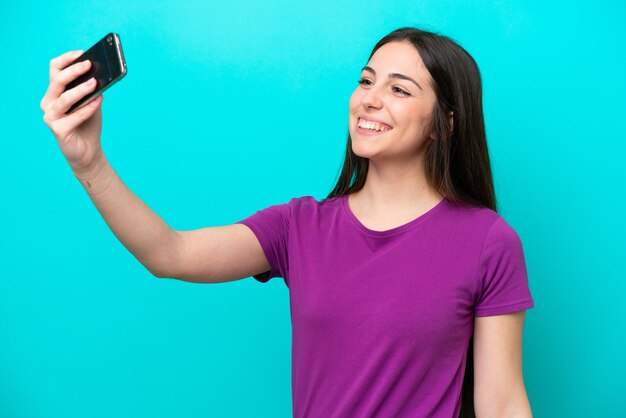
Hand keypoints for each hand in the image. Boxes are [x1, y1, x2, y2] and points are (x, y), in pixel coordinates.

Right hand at [41, 50, 104, 174]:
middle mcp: (48, 102)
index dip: (67, 59)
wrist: (88, 150)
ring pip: (64, 98)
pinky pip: (75, 115)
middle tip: (90, 64)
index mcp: (54, 92)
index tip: (83, 53)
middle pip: (57, 80)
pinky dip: (88, 107)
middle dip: (74, 71)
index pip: (54, 69)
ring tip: (95, 83)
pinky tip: (99, 100)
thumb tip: (101, 73)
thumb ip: (93, 88)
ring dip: (81, 89)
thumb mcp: (92, 101)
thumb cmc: (88, 123)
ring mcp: (51, 116)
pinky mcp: (58, 130)